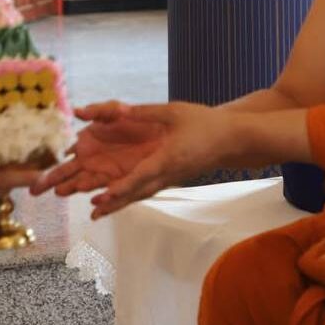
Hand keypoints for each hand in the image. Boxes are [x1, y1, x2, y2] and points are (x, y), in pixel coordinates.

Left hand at [34, 101, 229, 217]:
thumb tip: (118, 110)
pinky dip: (130, 197)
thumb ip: (145, 112)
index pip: (142, 175)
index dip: (123, 186)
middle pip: (138, 193)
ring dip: (119, 205)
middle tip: (93, 213)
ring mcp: (170, 179)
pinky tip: (116, 200)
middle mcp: (168, 174)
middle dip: (115, 203)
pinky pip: (147, 190)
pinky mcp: (172, 179)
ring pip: (141, 195)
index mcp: (168, 158)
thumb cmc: (204, 122)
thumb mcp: (174, 112)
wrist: (231, 139)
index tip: (105, 194)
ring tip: (97, 213)